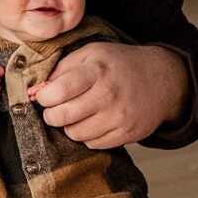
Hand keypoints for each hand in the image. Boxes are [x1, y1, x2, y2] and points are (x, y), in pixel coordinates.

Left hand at [28, 45, 188, 148]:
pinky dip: (88, 135)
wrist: (162, 79)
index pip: (58, 91)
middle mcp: (108, 94)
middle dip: (51, 115)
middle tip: (56, 109)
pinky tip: (96, 121)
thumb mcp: (92, 54)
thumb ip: (62, 69)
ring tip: (79, 113)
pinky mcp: (126, 134)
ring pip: (75, 134)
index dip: (44, 98)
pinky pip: (92, 144)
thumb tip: (35, 92)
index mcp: (98, 70)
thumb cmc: (118, 65)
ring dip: (70, 126)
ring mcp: (119, 117)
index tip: (44, 97)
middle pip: (62, 116)